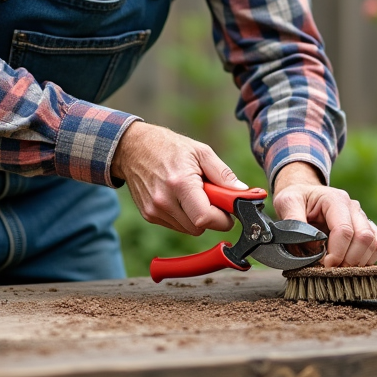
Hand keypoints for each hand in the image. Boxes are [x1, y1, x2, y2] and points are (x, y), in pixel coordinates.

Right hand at [111, 121, 245, 235]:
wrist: (133, 148)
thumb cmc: (169, 147)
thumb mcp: (201, 152)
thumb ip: (223, 174)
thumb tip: (243, 193)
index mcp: (180, 183)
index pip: (206, 218)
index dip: (223, 219)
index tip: (229, 211)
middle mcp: (164, 200)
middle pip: (199, 228)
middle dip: (211, 217)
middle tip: (210, 196)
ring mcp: (154, 210)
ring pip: (188, 229)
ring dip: (196, 217)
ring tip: (191, 193)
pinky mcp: (149, 215)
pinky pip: (176, 226)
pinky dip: (183, 216)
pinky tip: (179, 197)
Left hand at [272, 162, 376, 267]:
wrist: (304, 195)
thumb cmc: (296, 199)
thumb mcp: (287, 202)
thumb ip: (295, 222)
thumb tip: (313, 248)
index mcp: (335, 200)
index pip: (344, 230)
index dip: (337, 253)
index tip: (324, 265)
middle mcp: (353, 208)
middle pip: (364, 238)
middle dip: (349, 260)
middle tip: (332, 270)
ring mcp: (362, 217)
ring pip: (375, 242)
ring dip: (359, 261)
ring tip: (340, 268)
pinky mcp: (367, 228)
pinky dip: (368, 259)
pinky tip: (350, 264)